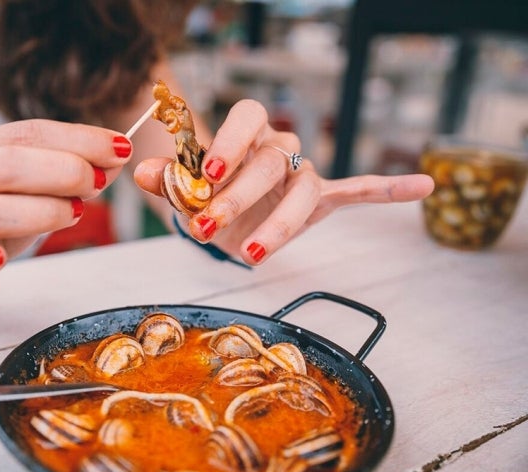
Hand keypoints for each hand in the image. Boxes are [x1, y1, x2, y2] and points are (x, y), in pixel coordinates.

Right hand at [0, 119, 132, 312]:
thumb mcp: (29, 190)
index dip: (78, 139)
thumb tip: (116, 157)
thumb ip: (68, 172)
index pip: (26, 134)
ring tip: (74, 214)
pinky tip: (0, 257)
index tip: (121, 147)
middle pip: (3, 165)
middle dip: (61, 170)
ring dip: (39, 211)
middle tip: (97, 183)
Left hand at [134, 99, 433, 264]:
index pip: (245, 119)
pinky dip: (387, 189)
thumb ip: (166, 182)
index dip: (229, 143)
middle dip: (238, 196)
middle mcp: (278, 147)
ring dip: (280, 221)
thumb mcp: (180, 196)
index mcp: (243, 135)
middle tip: (209, 228)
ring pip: (305, 187)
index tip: (208, 175)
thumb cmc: (205, 203)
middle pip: (269, 159)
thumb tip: (147, 171)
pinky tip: (422, 187)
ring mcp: (303, 172)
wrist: (224, 224)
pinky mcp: (323, 198)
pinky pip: (359, 189)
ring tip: (255, 253)